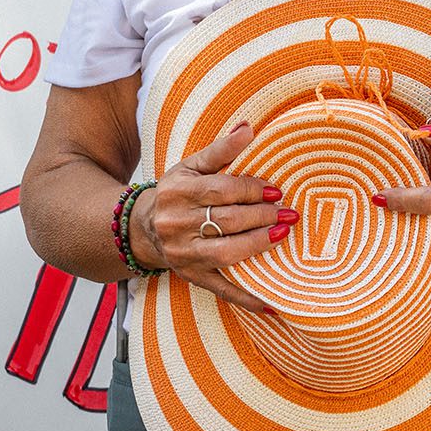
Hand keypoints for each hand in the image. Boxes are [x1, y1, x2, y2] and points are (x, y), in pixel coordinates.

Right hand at [132, 121, 293, 313]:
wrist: (142, 228)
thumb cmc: (177, 192)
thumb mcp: (192, 166)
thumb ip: (221, 149)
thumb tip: (250, 127)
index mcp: (178, 192)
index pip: (221, 191)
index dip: (251, 190)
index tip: (276, 190)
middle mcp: (176, 224)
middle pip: (226, 221)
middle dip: (261, 216)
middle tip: (288, 213)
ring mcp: (184, 254)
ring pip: (225, 253)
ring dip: (258, 246)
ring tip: (283, 235)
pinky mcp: (192, 277)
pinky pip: (222, 289)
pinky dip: (248, 298)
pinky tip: (273, 303)